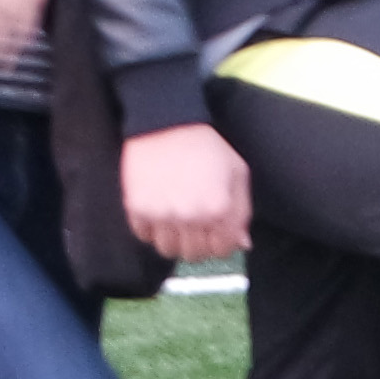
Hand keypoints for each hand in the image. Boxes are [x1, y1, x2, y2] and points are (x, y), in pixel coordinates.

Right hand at [123, 120, 255, 264]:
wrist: (166, 123)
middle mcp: (190, 217)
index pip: (222, 250)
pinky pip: (144, 236)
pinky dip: (151, 229)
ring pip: (168, 250)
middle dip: (198, 243)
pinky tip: (158, 209)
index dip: (221, 242)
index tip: (215, 231)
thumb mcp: (236, 172)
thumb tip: (241, 244)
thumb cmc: (205, 146)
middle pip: (194, 255)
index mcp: (218, 209)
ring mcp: (161, 215)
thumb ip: (242, 212)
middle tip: (195, 225)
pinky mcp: (137, 209)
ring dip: (174, 239)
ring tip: (176, 217)